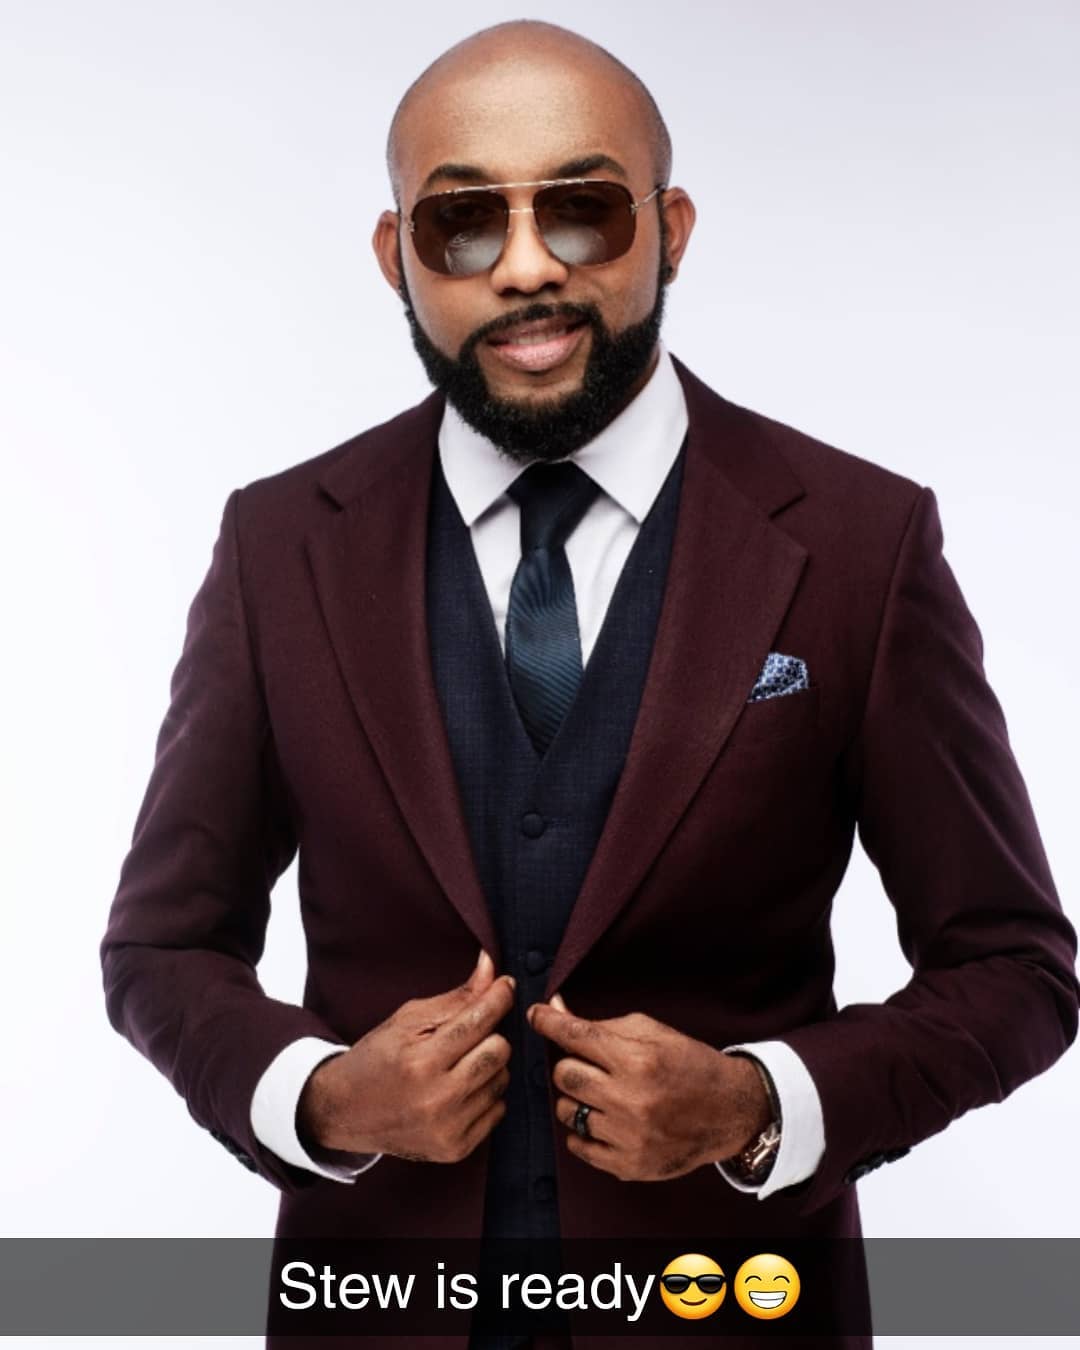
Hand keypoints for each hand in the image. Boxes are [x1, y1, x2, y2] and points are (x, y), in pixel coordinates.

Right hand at [298, 950, 513, 1162]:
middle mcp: (437, 1098)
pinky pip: (498, 1109)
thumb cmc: (377, 1058)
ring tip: (458, 1065)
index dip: (498, 996)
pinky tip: (458, 1090)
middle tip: (469, 1034)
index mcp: (420, 1060)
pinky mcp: (456, 1148)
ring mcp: (448, 1128)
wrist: (345, 1111)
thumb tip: (491, 968)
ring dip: (487, 1066)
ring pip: (502, 1079)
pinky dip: (485, 1094)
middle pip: (500, 1050)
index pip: (480, 1020)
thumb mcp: (408, 1020)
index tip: (505, 985)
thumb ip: (456, 997)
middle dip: (490, 1034)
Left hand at [527, 995, 771, 1180]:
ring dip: (575, 1098)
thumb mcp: (651, 1032)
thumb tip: (556, 1009)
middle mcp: (631, 1099)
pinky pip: (579, 1146)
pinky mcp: (629, 1164)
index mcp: (638, 1059)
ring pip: (567, 1111)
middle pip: (564, 1075)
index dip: (549, 1022)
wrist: (729, 1110)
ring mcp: (629, 1136)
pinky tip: (603, 1120)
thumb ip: (601, 1024)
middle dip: (568, 1064)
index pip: (576, 1036)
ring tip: (599, 1094)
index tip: (534, 1015)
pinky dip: (582, 1131)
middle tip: (586, 1064)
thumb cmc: (688, 1063)